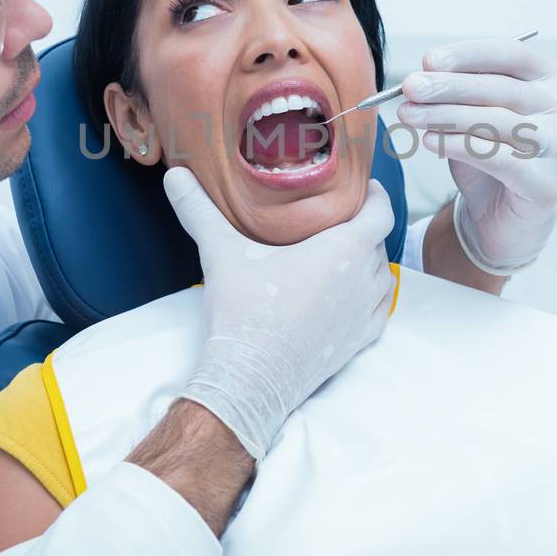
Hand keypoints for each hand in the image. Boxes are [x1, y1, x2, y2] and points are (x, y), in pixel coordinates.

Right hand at [164, 167, 396, 458]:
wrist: (251, 379)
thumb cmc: (245, 312)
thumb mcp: (221, 252)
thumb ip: (200, 210)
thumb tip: (175, 176)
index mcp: (346, 249)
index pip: (382, 211)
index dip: (376, 196)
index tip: (363, 187)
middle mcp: (364, 279)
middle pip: (379, 241)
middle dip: (364, 226)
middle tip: (338, 216)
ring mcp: (364, 313)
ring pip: (382, 276)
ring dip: (369, 261)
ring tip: (343, 252)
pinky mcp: (359, 342)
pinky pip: (378, 310)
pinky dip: (369, 296)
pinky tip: (348, 292)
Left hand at [395, 36, 556, 275]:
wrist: (501, 218)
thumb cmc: (490, 155)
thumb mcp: (474, 114)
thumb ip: (459, 92)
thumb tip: (423, 76)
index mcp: (555, 81)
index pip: (513, 55)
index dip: (469, 55)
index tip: (428, 61)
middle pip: (503, 89)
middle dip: (450, 86)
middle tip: (410, 87)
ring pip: (500, 122)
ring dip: (448, 115)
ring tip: (410, 114)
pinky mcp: (548, 186)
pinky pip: (498, 159)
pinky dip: (459, 146)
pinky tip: (429, 141)